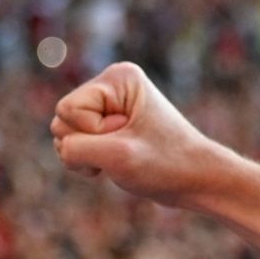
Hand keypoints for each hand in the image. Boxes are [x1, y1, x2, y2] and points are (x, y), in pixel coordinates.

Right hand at [49, 63, 226, 206]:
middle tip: (127, 149)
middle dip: (88, 145)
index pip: (69, 110)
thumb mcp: (116, 156)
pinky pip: (73, 146)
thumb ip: (74, 147)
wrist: (198, 181)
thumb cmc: (166, 165)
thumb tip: (62, 145)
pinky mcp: (105, 127)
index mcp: (119, 78)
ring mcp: (107, 107)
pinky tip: (116, 163)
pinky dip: (89, 161)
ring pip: (64, 136)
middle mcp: (111, 85)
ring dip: (87, 156)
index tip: (132, 136)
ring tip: (123, 158)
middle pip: (61, 121)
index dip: (94, 133)